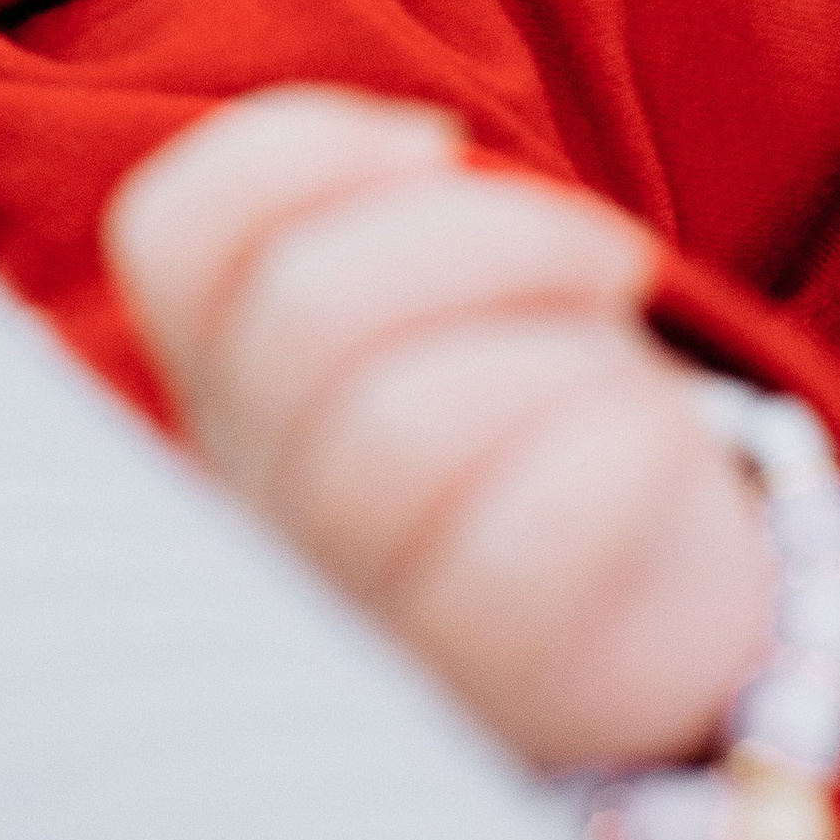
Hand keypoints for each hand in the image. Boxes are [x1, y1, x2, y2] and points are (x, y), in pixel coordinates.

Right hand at [106, 90, 774, 776]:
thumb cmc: (548, 414)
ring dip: (567, 354)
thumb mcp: (462, 294)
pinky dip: (621, 449)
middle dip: (487, 236)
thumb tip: (420, 158)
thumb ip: (395, 224)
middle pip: (305, 316)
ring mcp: (357, 618)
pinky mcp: (488, 692)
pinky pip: (517, 550)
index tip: (433, 147)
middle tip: (606, 253)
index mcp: (232, 392)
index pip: (174, 240)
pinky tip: (656, 439)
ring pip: (401, 427)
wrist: (665, 601)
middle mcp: (262, 512)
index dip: (295, 153)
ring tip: (637, 364)